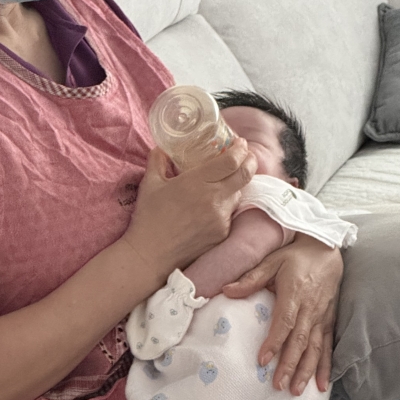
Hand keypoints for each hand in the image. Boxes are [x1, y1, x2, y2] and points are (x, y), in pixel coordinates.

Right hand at [123, 140, 256, 286]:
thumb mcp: (150, 184)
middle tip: (247, 156)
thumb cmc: (149, 218)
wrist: (151, 256)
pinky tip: (212, 207)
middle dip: (250, 161)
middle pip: (245, 175)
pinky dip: (224, 207)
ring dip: (235, 186)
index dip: (240, 150)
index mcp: (197, 182)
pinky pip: (229, 215)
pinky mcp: (222, 235)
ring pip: (237, 196)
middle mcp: (214, 199)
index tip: (240, 143)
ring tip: (225, 182)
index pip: (231, 161)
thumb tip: (162, 150)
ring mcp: (221, 219)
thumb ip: (158, 161)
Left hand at [223, 233, 343, 394]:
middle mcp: (311, 309)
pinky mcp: (330, 322)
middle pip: (300, 341)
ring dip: (306, 371)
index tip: (262, 360)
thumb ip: (251, 278)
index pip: (284, 322)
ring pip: (315, 349)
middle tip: (278, 385)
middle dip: (289, 365)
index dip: (274, 342)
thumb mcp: (272, 261)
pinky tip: (321, 385)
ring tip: (295, 390)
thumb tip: (226, 290)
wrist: (327, 250)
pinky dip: (326, 367)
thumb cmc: (296, 256)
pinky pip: (329, 347)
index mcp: (294, 294)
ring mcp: (322, 318)